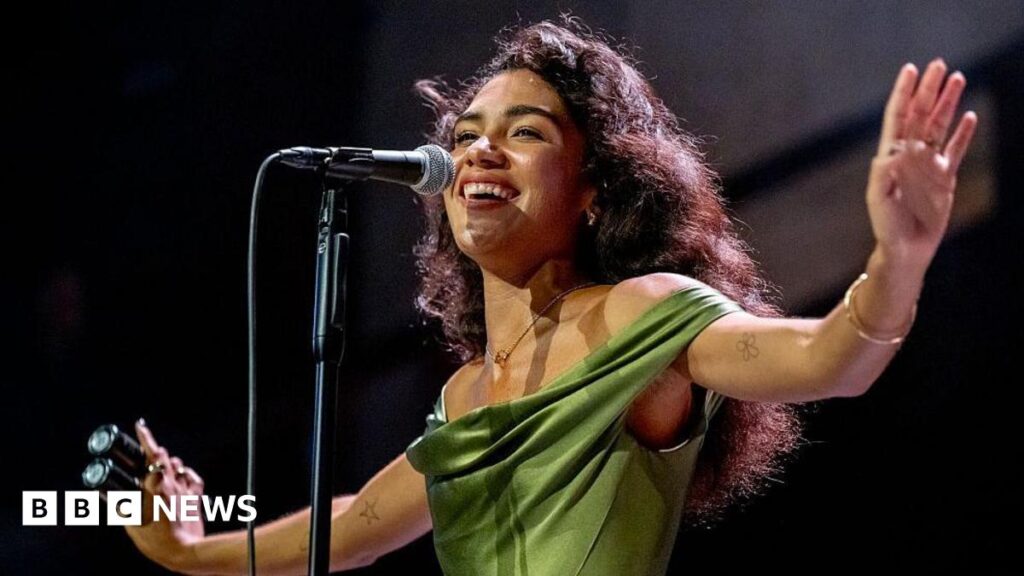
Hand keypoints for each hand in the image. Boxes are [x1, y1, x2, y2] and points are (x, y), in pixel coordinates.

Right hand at [124, 420, 205, 572]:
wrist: (186, 551)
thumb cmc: (158, 540)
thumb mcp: (132, 523)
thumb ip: (122, 504)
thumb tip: (108, 495)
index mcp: (155, 486)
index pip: (152, 453)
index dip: (146, 437)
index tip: (140, 425)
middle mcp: (173, 482)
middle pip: (164, 457)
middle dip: (154, 452)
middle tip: (145, 453)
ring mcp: (186, 488)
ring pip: (178, 464)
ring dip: (168, 464)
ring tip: (158, 471)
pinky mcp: (196, 496)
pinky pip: (192, 477)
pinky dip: (185, 474)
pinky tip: (180, 478)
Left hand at [867, 59, 977, 267]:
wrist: (906, 247)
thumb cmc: (886, 224)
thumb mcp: (879, 199)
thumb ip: (883, 175)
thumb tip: (891, 153)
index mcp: (891, 156)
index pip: (898, 117)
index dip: (903, 93)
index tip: (910, 70)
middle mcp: (910, 155)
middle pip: (921, 114)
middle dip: (929, 89)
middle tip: (939, 65)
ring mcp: (929, 164)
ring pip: (940, 125)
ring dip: (948, 103)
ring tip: (957, 79)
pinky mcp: (945, 178)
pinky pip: (956, 149)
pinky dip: (963, 133)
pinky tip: (970, 115)